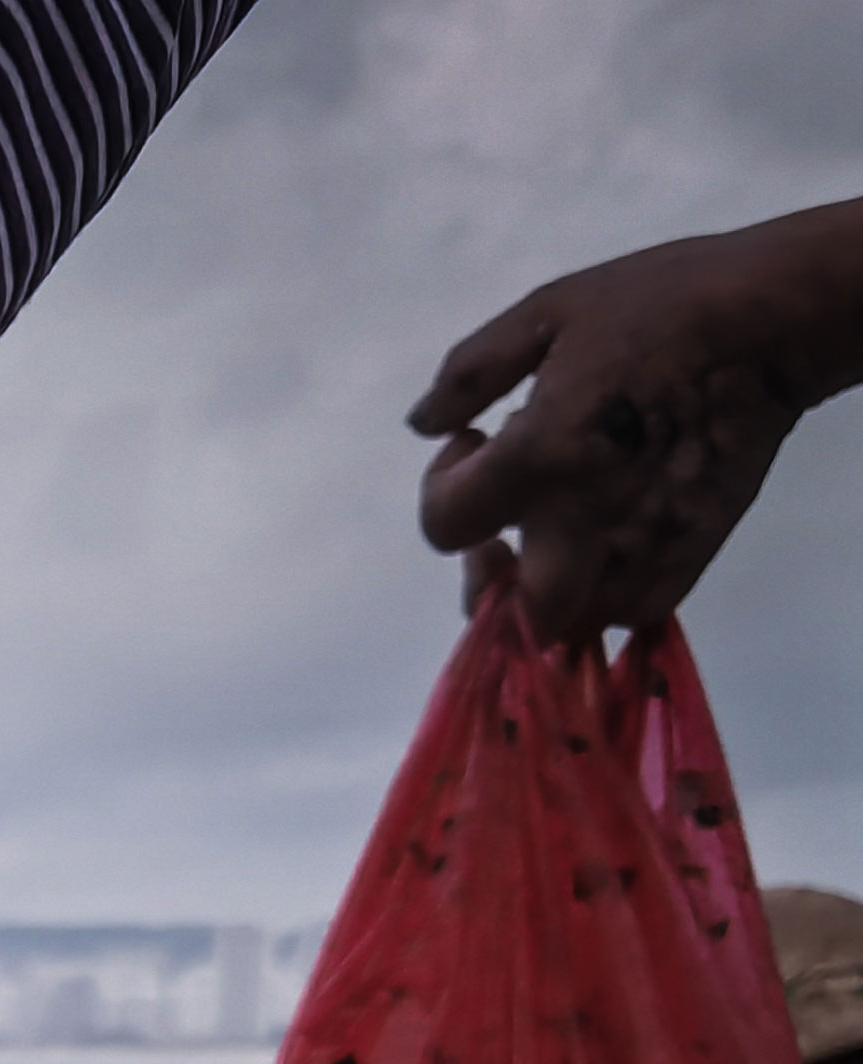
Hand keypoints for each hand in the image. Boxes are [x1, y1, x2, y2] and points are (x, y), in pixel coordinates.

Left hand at [410, 202, 862, 638]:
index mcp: (538, 461)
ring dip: (545, 598)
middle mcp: (585, 522)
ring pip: (572, 625)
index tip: (472, 441)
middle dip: (490, 578)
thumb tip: (425, 422)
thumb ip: (471, 371)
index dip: (440, 487)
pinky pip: (635, 610)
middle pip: (510, 612)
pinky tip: (601, 544)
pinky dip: (604, 595)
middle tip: (503, 528)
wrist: (773, 317)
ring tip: (551, 542)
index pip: (445, 525)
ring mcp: (643, 545)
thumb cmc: (660, 303)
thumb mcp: (547, 313)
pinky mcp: (693, 549)